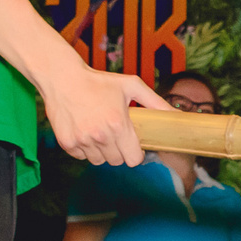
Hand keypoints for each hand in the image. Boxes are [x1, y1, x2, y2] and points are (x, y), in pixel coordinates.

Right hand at [44, 66, 166, 165]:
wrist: (62, 78)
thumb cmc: (99, 81)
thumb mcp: (131, 86)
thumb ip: (156, 103)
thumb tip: (178, 115)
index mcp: (118, 125)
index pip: (133, 159)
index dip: (134, 152)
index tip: (131, 143)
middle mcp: (100, 136)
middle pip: (117, 162)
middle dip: (119, 151)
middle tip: (114, 133)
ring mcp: (82, 141)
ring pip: (99, 161)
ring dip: (102, 151)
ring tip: (99, 130)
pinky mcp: (67, 143)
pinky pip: (81, 157)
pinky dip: (84, 149)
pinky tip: (84, 130)